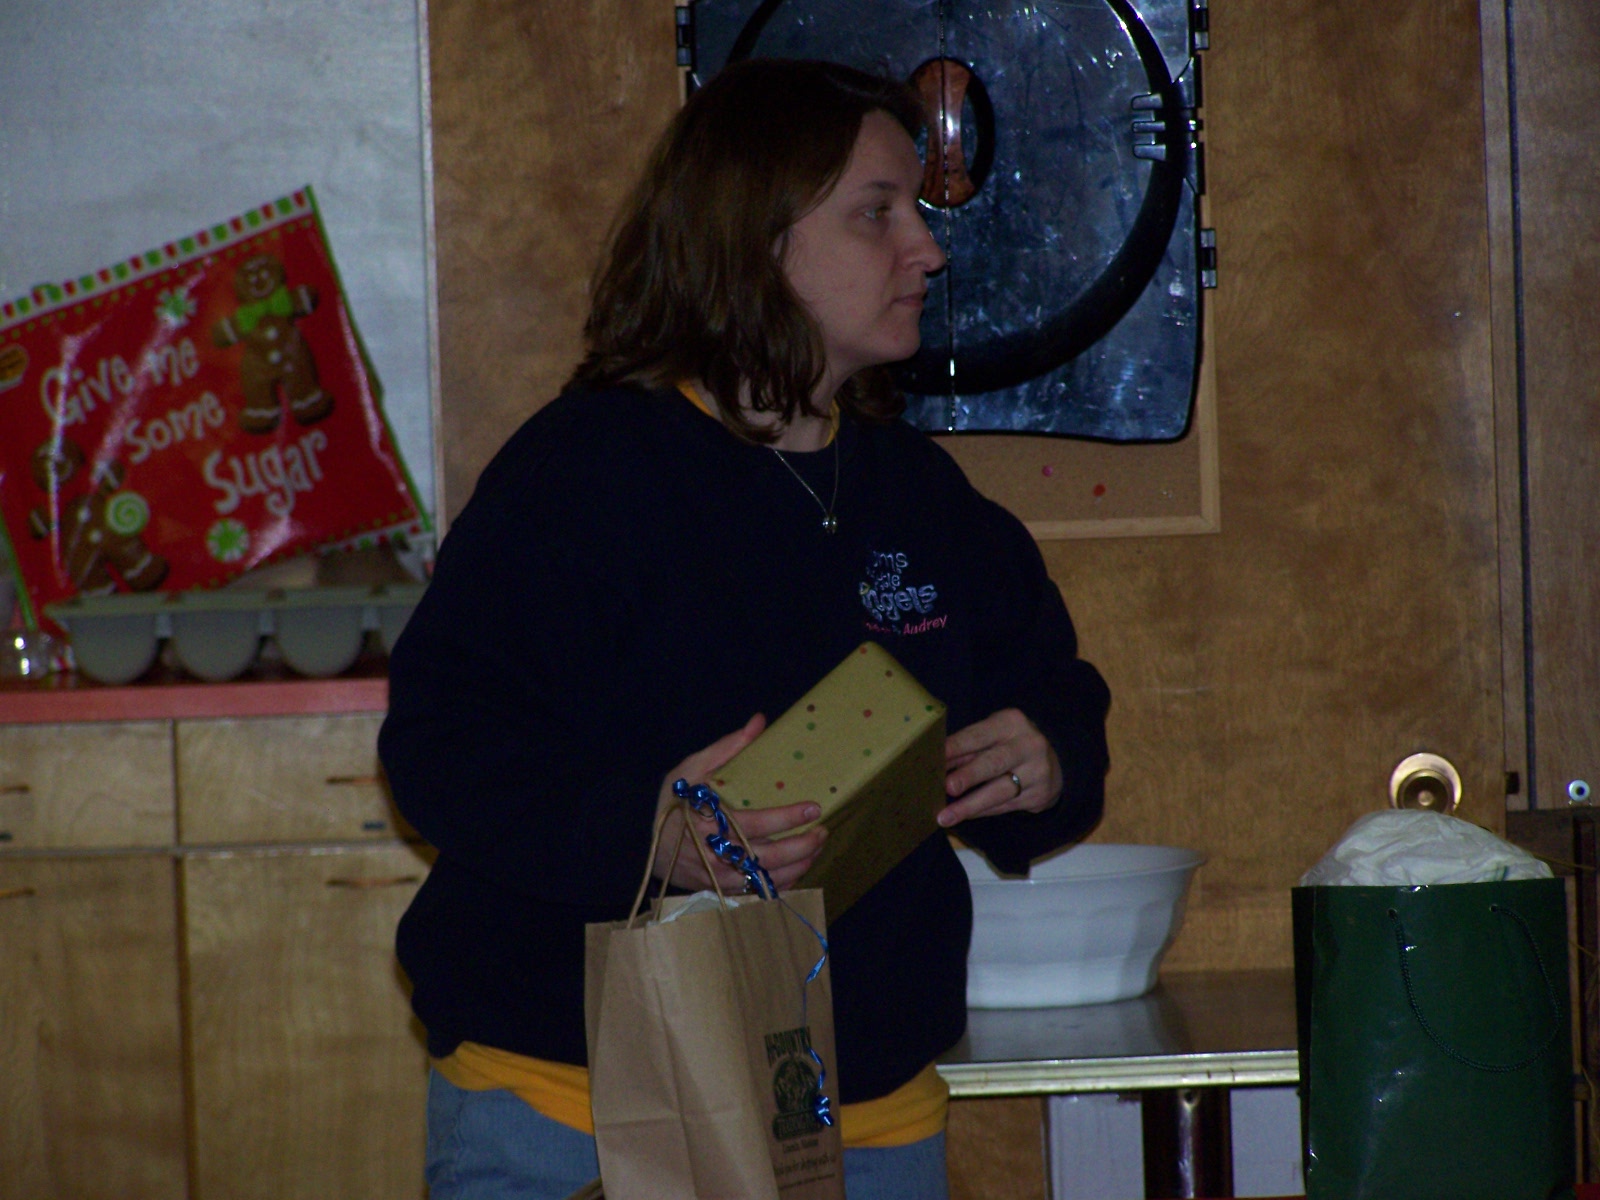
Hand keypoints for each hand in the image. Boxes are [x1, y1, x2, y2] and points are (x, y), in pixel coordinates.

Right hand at [652, 713, 828, 892]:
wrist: (646, 844)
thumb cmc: (673, 802)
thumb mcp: (692, 768)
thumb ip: (728, 747)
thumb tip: (760, 722)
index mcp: (707, 822)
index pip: (755, 824)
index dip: (787, 818)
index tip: (814, 808)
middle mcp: (714, 854)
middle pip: (766, 858)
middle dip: (801, 846)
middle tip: (822, 831)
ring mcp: (718, 877)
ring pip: (766, 879)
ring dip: (798, 866)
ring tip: (817, 848)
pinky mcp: (721, 889)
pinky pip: (758, 892)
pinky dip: (782, 882)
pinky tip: (799, 867)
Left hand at [939, 708, 1061, 827]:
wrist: (1056, 760)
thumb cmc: (1010, 744)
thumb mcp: (993, 735)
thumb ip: (967, 747)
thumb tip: (934, 762)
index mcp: (1011, 723)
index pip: (979, 735)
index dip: (956, 747)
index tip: (935, 758)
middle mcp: (1028, 745)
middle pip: (994, 762)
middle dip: (969, 776)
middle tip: (947, 787)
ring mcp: (1037, 771)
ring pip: (1000, 791)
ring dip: (970, 805)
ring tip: (946, 816)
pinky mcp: (1039, 795)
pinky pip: (1005, 806)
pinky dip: (982, 811)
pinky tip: (964, 816)